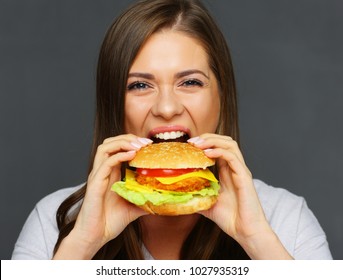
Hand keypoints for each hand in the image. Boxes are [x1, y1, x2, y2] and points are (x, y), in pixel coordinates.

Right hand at [54, 134, 151, 258]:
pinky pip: (106, 163)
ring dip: (123, 142)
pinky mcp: (95, 183)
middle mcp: (103, 171)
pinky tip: (132, 155)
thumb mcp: (133, 207)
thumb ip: (145, 199)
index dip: (132, 142)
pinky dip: (119, 155)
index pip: (117, 148)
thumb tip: (162, 198)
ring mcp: (98, 176)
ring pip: (105, 147)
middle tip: (145, 142)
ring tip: (138, 145)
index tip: (149, 145)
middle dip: (128, 138)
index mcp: (110, 173)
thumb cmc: (109, 222)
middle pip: (110, 142)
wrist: (95, 237)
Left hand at [188, 134, 291, 258]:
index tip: (188, 145)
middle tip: (192, 141)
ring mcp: (240, 171)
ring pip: (230, 144)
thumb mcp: (207, 203)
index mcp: (227, 172)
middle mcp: (235, 168)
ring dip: (213, 141)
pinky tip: (207, 154)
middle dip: (208, 137)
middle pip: (225, 141)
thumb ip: (197, 196)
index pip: (218, 148)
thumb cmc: (230, 218)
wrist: (245, 231)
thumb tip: (179, 195)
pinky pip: (232, 158)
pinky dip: (219, 151)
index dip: (204, 142)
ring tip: (198, 144)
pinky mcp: (244, 177)